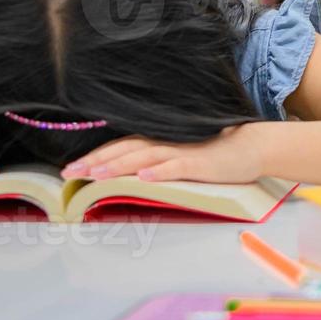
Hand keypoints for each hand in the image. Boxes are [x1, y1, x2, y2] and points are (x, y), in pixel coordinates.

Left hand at [60, 124, 270, 184]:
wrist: (251, 147)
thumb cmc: (214, 155)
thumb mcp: (179, 159)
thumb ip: (156, 163)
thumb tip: (128, 177)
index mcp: (158, 142)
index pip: (119, 149)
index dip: (94, 159)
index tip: (70, 171)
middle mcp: (165, 143)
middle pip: (124, 151)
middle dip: (94, 163)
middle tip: (69, 174)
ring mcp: (182, 152)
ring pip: (143, 157)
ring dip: (118, 166)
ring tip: (96, 175)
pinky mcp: (200, 163)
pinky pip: (176, 166)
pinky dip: (159, 171)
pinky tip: (143, 177)